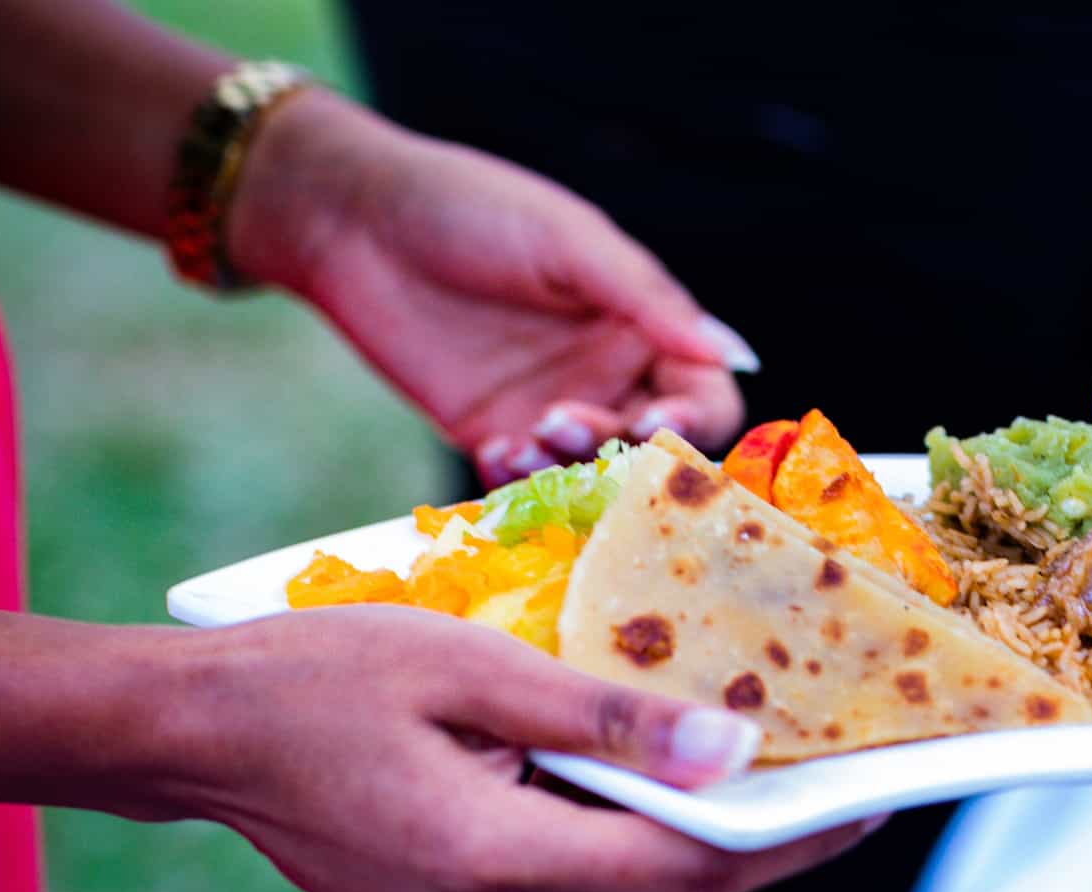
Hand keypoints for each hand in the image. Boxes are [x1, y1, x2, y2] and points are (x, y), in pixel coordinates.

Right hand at [176, 608, 876, 891]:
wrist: (197, 736)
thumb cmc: (321, 676)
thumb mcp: (473, 667)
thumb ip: (607, 718)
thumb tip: (732, 752)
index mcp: (490, 864)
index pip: (686, 872)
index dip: (793, 842)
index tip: (875, 803)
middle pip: (664, 890)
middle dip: (759, 837)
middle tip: (848, 778)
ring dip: (689, 836)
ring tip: (771, 771)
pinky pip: (570, 891)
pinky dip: (621, 841)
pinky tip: (656, 788)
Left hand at [226, 89, 753, 487]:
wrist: (351, 220)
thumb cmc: (470, 208)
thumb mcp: (570, 244)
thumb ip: (652, 303)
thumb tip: (740, 357)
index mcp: (642, 325)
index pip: (703, 396)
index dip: (692, 422)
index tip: (654, 426)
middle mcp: (608, 375)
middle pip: (652, 447)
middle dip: (622, 449)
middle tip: (566, 423)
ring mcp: (549, 409)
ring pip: (591, 474)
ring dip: (570, 470)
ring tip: (526, 437)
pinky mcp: (490, 434)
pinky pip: (525, 484)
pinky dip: (518, 482)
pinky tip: (491, 450)